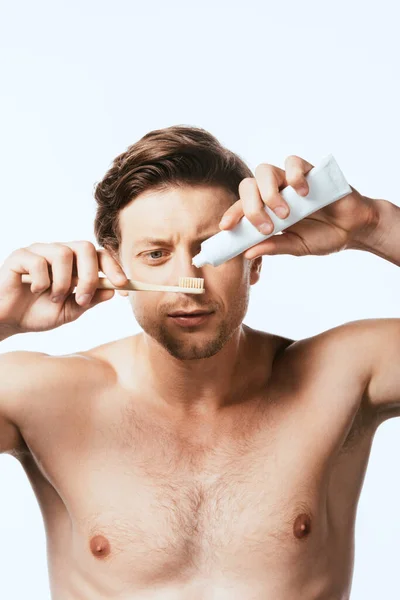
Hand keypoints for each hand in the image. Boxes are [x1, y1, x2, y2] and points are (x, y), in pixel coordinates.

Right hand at [0, 241, 127, 333]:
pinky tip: (34, 291)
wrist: (7, 321)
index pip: (99, 255)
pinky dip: (41, 281)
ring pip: (63, 253)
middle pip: (85, 247)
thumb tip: (112, 291)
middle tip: (83, 298)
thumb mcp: (70, 311)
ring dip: (63, 282)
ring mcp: (39, 251)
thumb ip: (90, 300)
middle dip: (90, 275)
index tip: (123, 288)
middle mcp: (58, 252)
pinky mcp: (19, 256)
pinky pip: (38, 262)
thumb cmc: (37, 313)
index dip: (114, 268)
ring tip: (55, 297)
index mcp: (74, 263)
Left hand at [218, 155, 378, 258]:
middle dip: (251, 207)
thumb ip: (274, 247)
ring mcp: (290, 181)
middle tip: (267, 227)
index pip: (241, 208)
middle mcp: (274, 192)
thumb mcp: (296, 247)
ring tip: (286, 213)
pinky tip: (303, 193)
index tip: (226, 227)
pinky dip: (294, 176)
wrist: (353, 229)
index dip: (231, 215)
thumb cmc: (323, 236)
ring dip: (269, 193)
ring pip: (265, 171)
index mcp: (266, 211)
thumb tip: (247, 253)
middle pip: (248, 186)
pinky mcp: (309, 170)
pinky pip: (293, 162)